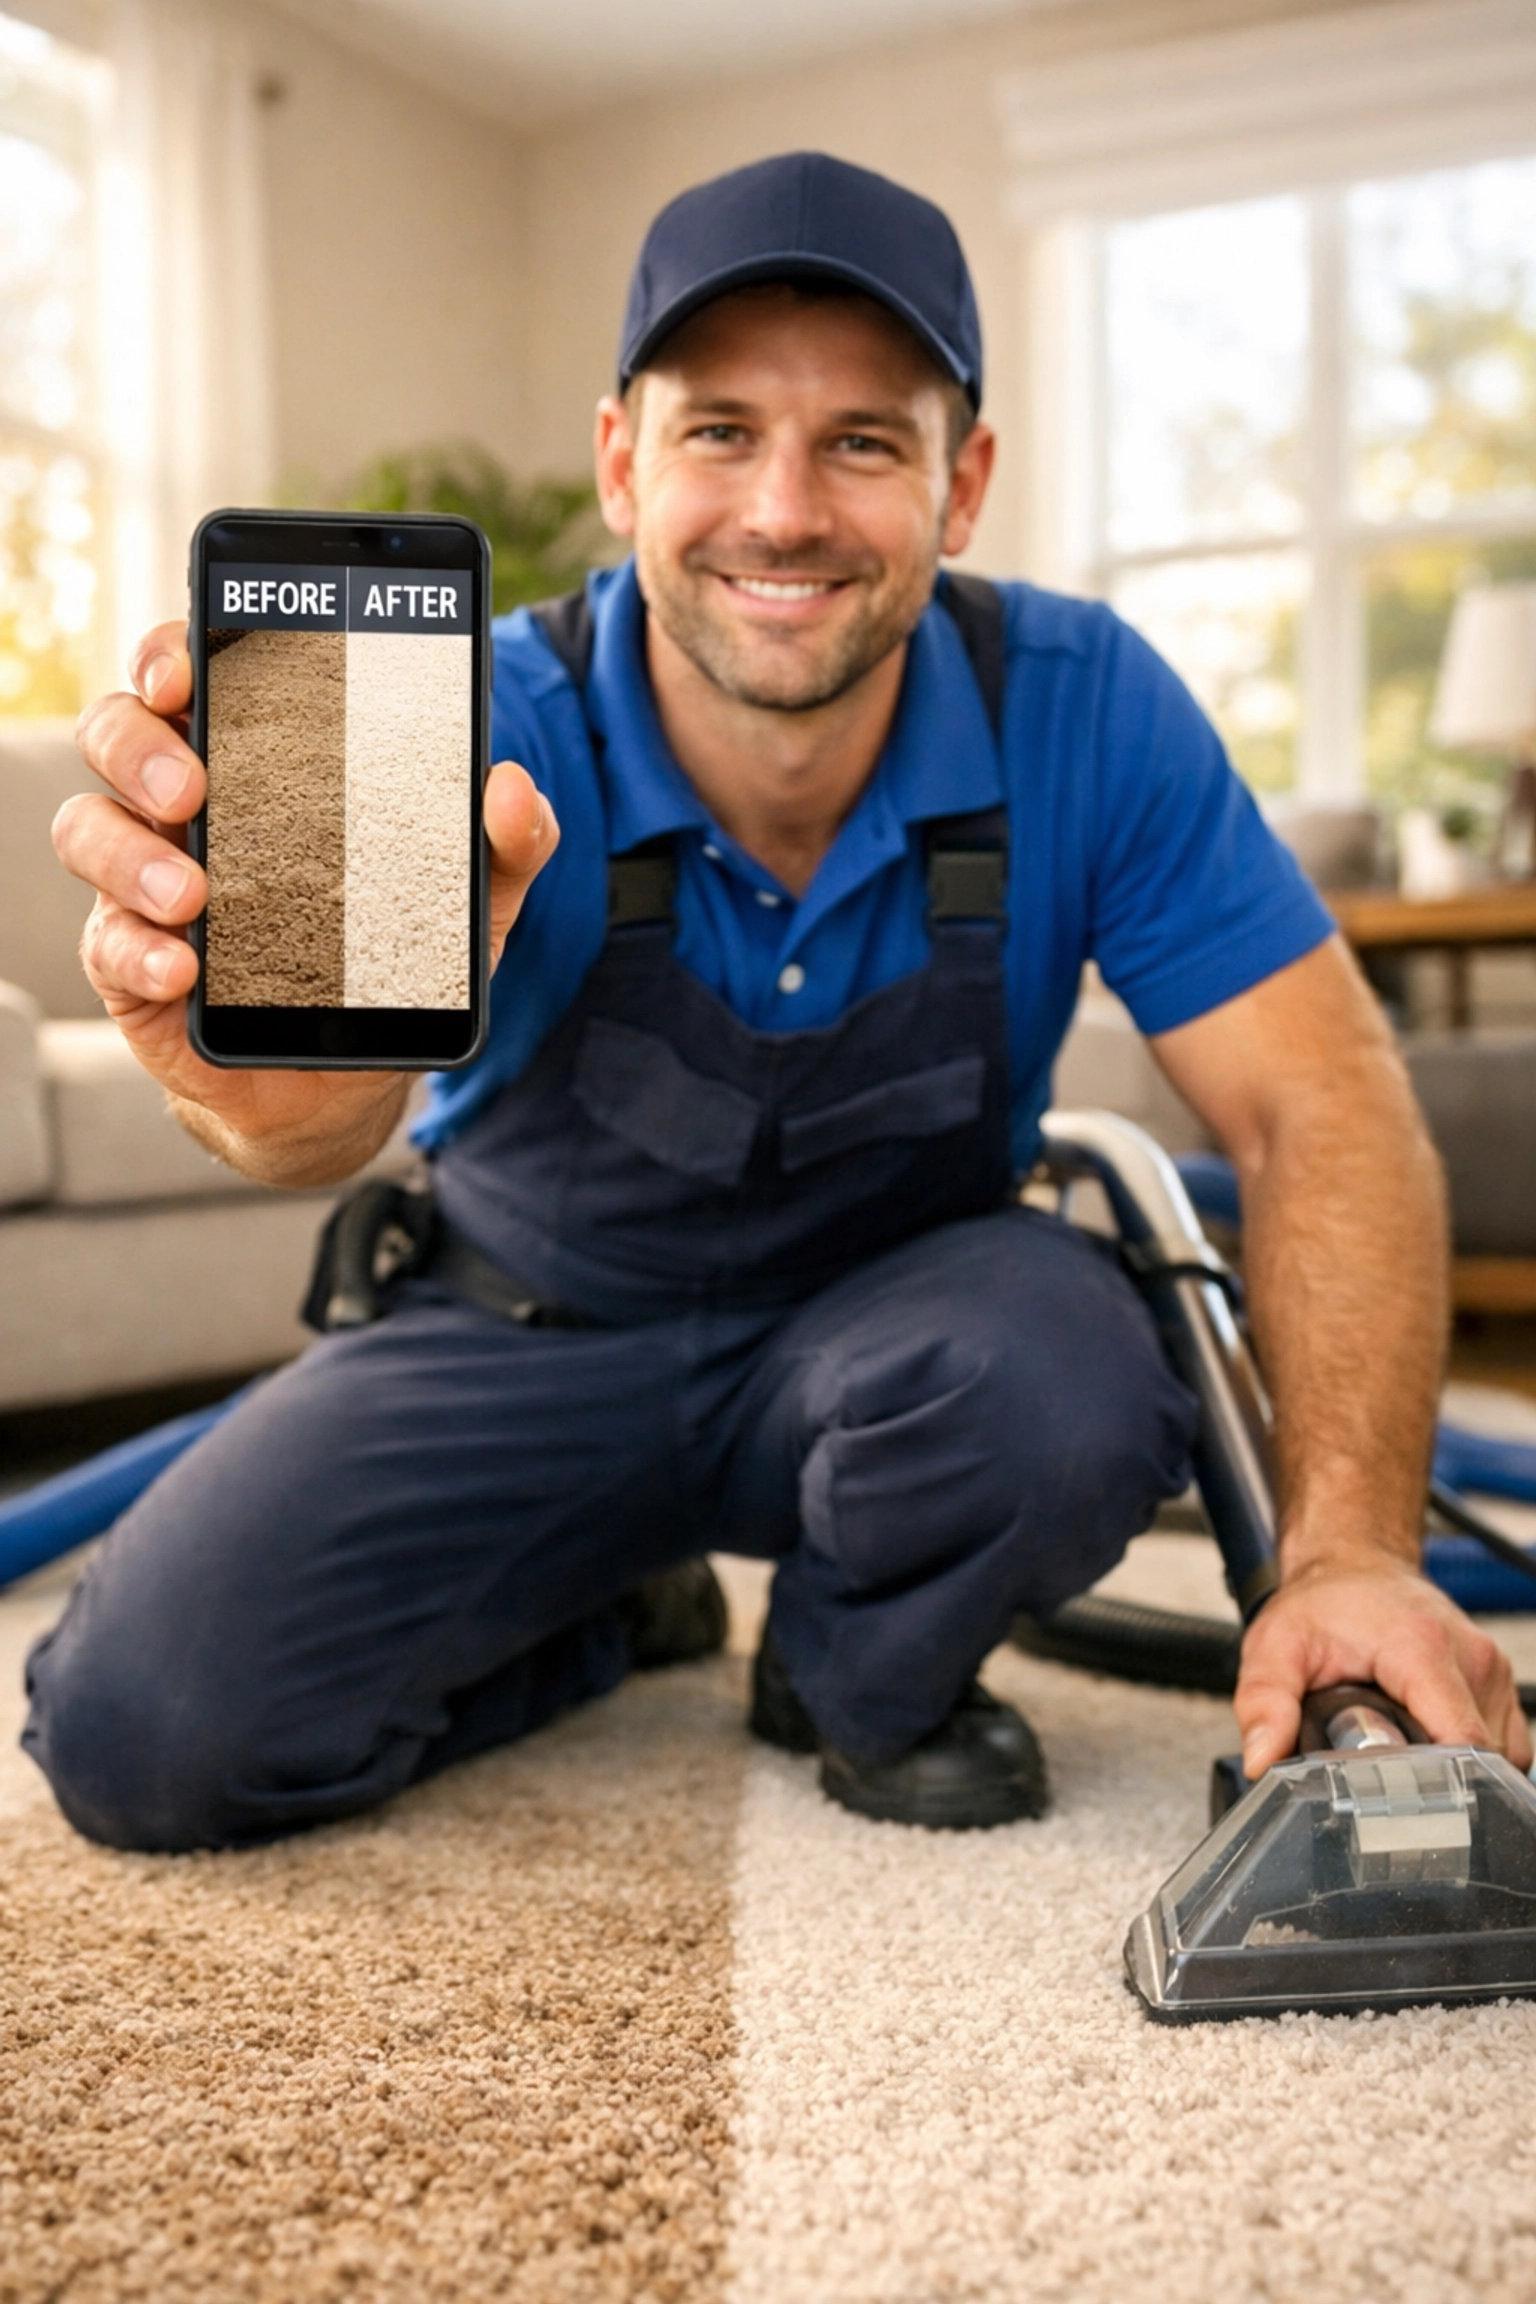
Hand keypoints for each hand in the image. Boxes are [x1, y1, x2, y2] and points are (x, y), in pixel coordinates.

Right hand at [54, 621, 557, 1174]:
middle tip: (190, 785)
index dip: (171, 654)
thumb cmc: (398, 957)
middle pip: (116, 732)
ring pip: (89, 829)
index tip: (187, 668)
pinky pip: (106, 942)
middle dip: (137, 745)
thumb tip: (512, 786)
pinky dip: (138, 950)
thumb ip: (505, 842)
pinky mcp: (135, 965)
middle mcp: (187, 807)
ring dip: (130, 853)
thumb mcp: (469, 901)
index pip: (192, 675)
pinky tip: (182, 971)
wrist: (357, 1076)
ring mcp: (149, 882)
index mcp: (256, 762)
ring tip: (194, 897)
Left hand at [1234, 1553, 1531, 1776]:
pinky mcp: (1497, 1683)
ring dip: (1453, 1770)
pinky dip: (1470, 1758)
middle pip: (1477, 1758)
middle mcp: (1470, 1657)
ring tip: (1403, 1748)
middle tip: (1384, 1771)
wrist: (1355, 1566)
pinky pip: (1503, 1745)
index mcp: (1422, 1649)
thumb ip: (1264, 1703)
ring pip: (1496, 1756)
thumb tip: (1263, 1758)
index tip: (1404, 1803)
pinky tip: (1428, 1743)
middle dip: (1435, 1781)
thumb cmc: (1323, 1604)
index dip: (1436, 1786)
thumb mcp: (1275, 1647)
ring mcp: (1491, 1670)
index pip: (1461, 1742)